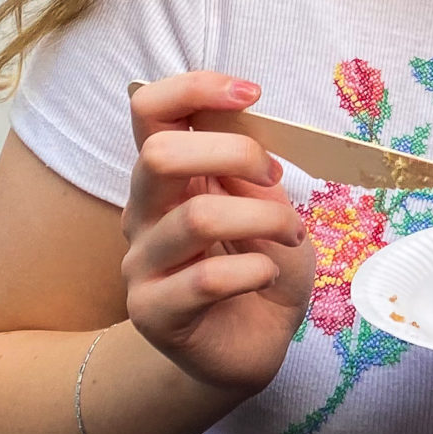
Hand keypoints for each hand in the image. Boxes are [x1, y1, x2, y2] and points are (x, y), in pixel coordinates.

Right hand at [121, 73, 314, 397]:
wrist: (251, 344)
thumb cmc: (260, 267)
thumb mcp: (269, 206)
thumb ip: (249, 170)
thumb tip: (245, 126)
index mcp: (169, 176)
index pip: (149, 110)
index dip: (193, 88)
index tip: (250, 93)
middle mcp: (144, 213)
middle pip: (158, 155)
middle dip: (236, 154)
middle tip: (275, 179)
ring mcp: (141, 264)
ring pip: (196, 216)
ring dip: (266, 219)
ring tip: (291, 235)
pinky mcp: (152, 312)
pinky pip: (206, 279)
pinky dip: (255, 270)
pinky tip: (267, 276)